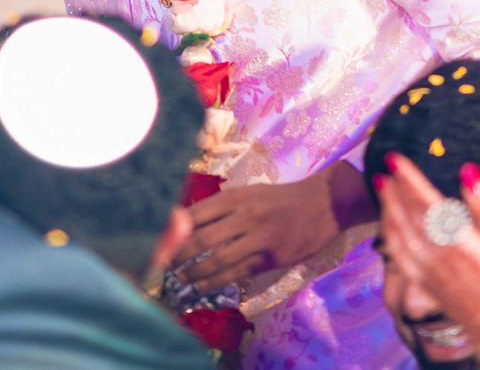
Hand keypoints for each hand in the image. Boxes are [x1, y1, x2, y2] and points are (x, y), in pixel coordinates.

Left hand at [171, 173, 336, 289]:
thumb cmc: (280, 198)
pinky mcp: (270, 259)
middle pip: (201, 238)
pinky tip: (202, 287)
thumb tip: (188, 222)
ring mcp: (257, 239)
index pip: (195, 213)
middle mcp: (244, 216)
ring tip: (180, 280)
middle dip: (178, 255)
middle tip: (162, 265)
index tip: (157, 241)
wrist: (322, 205)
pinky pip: (237, 273)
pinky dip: (216, 282)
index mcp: (236, 197)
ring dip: (194, 273)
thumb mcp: (249, 192)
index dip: (174, 230)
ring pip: (217, 259)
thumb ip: (222, 207)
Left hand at [376, 155, 479, 365]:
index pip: (428, 201)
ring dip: (387, 208)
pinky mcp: (422, 283)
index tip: (396, 158)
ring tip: (381, 186)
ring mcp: (426, 270)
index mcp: (460, 240)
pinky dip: (387, 235)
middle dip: (393, 188)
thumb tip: (468, 172)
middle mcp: (437, 254)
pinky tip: (386, 223)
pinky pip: (396, 255)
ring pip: (397, 233)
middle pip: (407, 215)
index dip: (409, 178)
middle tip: (384, 166)